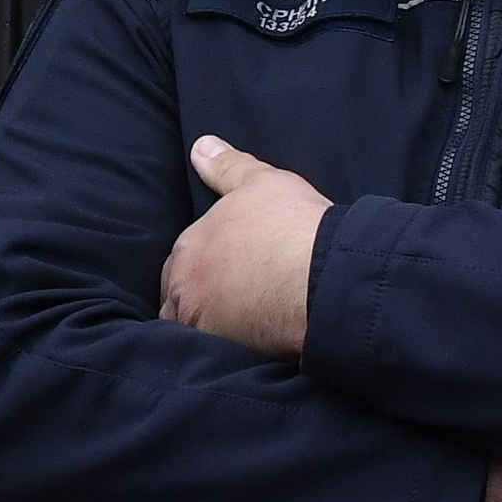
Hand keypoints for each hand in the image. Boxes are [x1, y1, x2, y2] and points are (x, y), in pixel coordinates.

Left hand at [160, 134, 330, 353]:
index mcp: (189, 246)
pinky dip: (222, 351)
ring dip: (204, 327)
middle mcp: (185, 286)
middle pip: (177, 297)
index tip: (224, 273)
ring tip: (233, 328)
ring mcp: (201, 322)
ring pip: (189, 329)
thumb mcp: (262, 182)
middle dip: (195, 299)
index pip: (181, 263)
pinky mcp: (223, 352)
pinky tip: (243, 348)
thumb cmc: (294, 226)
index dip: (202, 268)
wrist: (324, 278)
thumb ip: (226, 166)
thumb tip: (201, 146)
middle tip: (228, 301)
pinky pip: (211, 355)